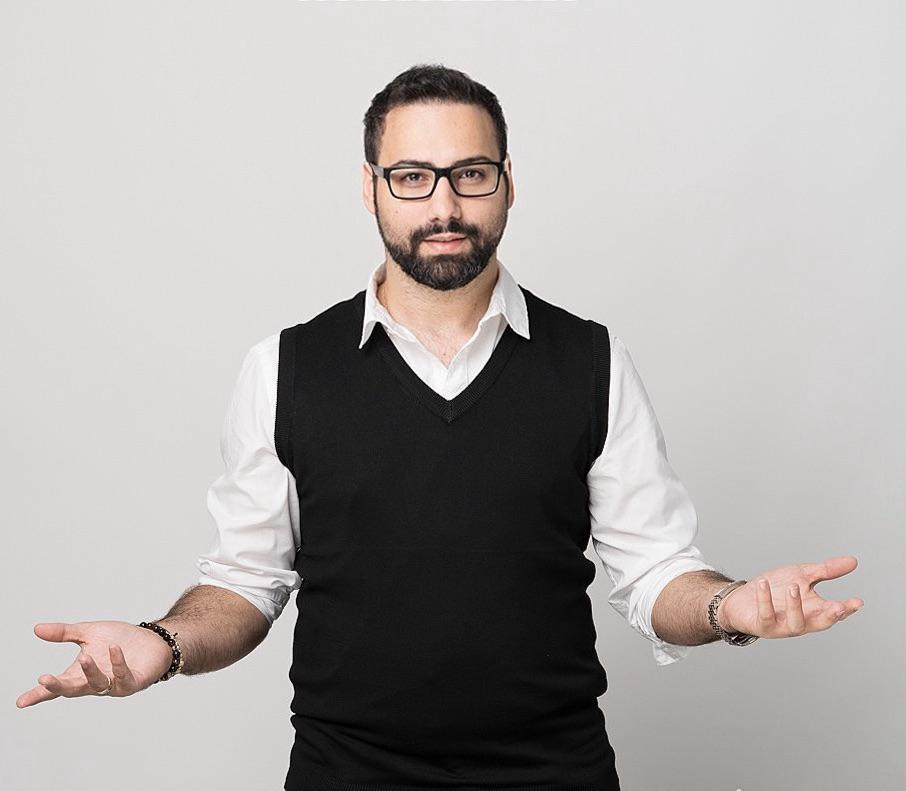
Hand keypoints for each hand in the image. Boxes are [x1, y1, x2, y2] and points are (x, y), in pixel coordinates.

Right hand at [16, 620, 175, 707]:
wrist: (153, 640)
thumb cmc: (120, 640)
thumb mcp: (89, 633)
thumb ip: (64, 633)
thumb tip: (36, 629)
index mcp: (80, 673)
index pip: (57, 686)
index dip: (39, 694)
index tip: (21, 701)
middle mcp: (95, 683)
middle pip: (72, 689)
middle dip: (58, 686)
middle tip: (44, 679)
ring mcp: (114, 684)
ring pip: (98, 684)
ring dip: (90, 672)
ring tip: (84, 658)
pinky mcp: (133, 682)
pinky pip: (123, 676)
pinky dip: (118, 663)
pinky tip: (114, 649)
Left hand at [718, 555, 863, 638]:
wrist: (742, 598)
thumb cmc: (775, 589)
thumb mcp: (801, 575)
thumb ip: (825, 571)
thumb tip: (853, 561)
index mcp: (812, 610)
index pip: (833, 612)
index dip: (846, 609)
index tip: (858, 602)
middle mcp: (800, 621)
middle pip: (820, 624)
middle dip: (830, 616)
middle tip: (839, 606)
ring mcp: (781, 626)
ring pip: (795, 624)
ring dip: (796, 606)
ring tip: (794, 586)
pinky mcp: (762, 625)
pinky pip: (766, 615)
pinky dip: (765, 600)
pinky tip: (764, 584)